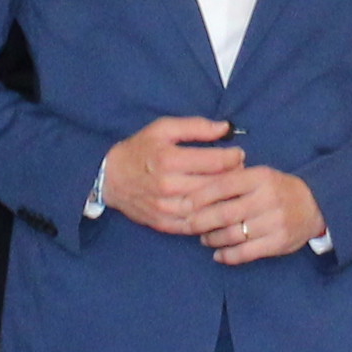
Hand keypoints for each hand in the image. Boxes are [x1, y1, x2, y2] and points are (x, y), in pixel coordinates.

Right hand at [104, 115, 246, 232]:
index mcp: (169, 159)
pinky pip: (196, 225)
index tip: (239, 154)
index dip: (234, 157)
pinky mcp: (165, 223)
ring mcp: (166, 208)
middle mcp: (168, 186)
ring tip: (231, 189)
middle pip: (215, 186)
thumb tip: (225, 128)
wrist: (110, 178)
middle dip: (234, 177)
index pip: (215, 162)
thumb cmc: (140, 150)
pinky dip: (211, 218)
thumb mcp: (163, 128)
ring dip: (225, 199)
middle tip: (240, 171)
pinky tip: (217, 208)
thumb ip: (196, 127)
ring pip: (208, 208)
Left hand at [193, 164, 324, 264]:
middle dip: (201, 221)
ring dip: (213, 239)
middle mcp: (268, 198)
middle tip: (189, 225)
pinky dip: (228, 256)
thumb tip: (194, 190)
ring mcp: (275, 222)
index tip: (184, 204)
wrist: (316, 205)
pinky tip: (219, 255)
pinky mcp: (279, 242)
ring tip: (205, 238)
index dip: (200, 196)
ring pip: (233, 235)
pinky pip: (246, 253)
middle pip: (224, 213)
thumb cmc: (278, 189)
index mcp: (260, 177)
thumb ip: (233, 180)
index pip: (223, 185)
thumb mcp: (259, 175)